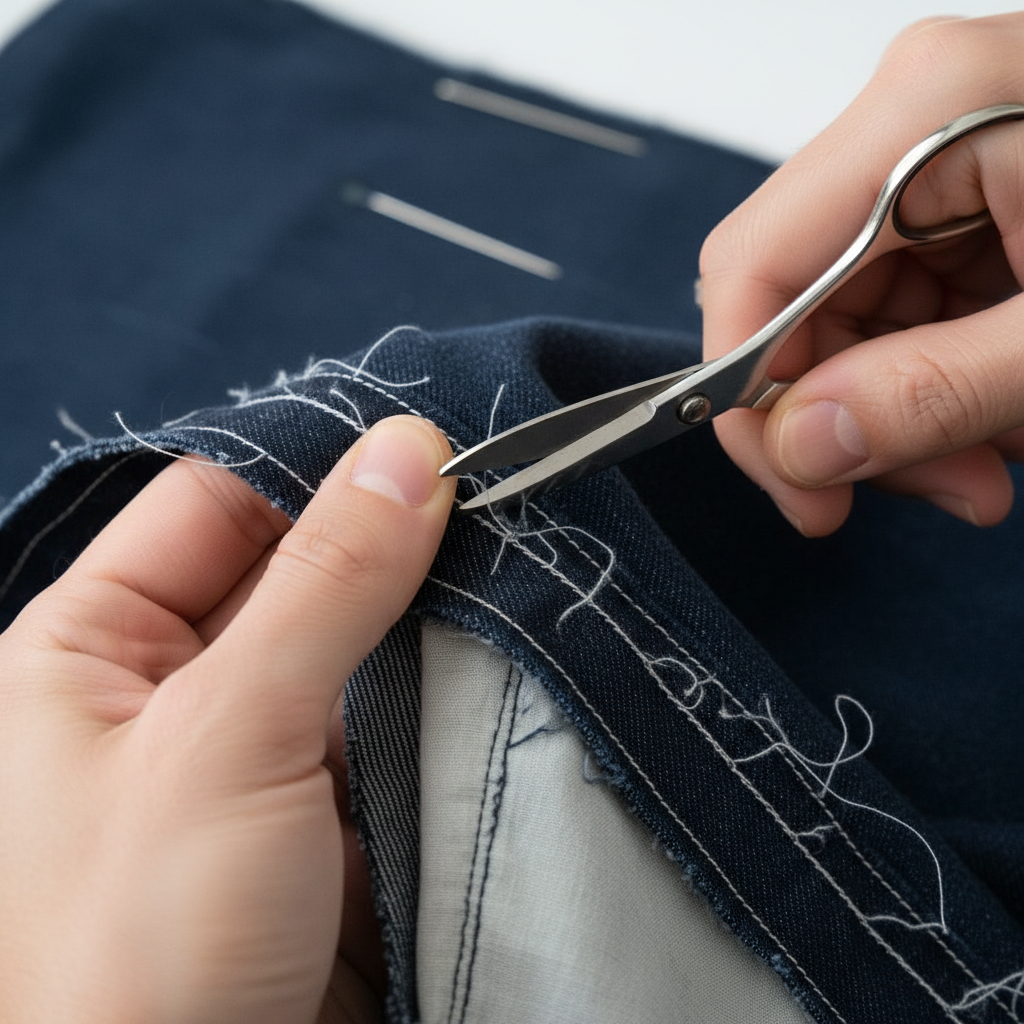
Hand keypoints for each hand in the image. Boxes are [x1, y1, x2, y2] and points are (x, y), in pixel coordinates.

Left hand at [0, 415, 454, 1023]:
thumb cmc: (137, 948)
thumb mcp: (228, 733)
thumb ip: (325, 583)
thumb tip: (409, 453)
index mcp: (88, 649)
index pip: (215, 503)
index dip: (315, 469)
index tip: (427, 447)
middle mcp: (168, 690)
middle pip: (293, 571)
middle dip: (389, 550)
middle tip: (497, 507)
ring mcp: (252, 751)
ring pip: (356, 647)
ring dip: (427, 626)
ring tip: (515, 580)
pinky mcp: (322, 810)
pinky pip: (390, 721)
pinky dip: (442, 699)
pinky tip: (502, 668)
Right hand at [700, 13, 1023, 535]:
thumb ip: (936, 392)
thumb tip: (800, 446)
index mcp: (924, 112)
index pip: (751, 265)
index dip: (747, 387)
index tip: (799, 483)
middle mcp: (908, 126)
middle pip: (790, 301)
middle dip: (842, 415)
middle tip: (927, 487)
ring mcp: (928, 165)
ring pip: (838, 323)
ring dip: (896, 415)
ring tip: (989, 466)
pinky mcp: (958, 205)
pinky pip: (894, 316)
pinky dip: (931, 386)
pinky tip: (1001, 418)